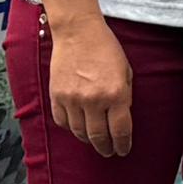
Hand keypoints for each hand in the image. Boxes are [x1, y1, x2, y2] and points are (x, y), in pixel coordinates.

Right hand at [48, 18, 135, 158]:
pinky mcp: (57, 96)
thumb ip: (125, 97)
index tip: (123, 150)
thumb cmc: (105, 48)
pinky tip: (77, 127)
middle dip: (106, 148)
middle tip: (109, 151)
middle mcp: (94, 100)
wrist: (78, 31)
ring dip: (88, 140)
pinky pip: (62, 121)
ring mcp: (73, 99)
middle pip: (99, 137)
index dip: (123, 145)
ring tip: (94, 141)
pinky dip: (70, 128)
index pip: (121, 131)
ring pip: (80, 132)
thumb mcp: (126, 72)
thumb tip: (121, 119)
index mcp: (116, 94)